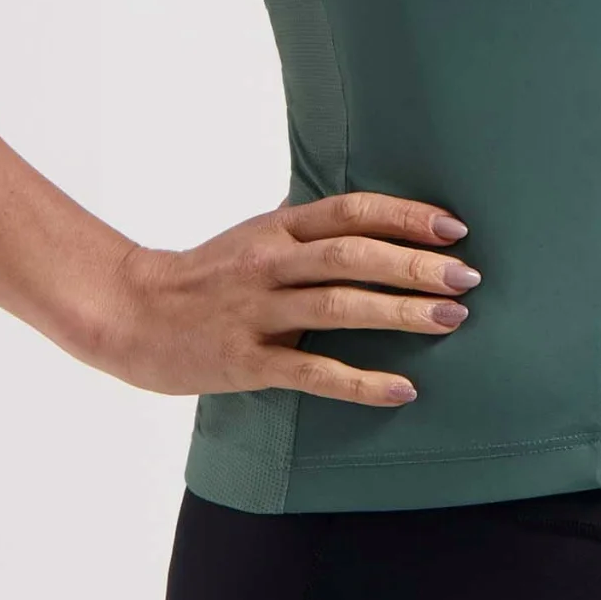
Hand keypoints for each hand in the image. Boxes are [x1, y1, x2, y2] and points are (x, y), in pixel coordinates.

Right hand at [74, 190, 480, 408]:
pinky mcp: (245, 362)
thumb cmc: (206, 275)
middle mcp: (269, 263)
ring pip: (339, 307)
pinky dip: (361, 383)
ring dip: (401, 313)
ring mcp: (256, 312)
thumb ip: (306, 224)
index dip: (404, 216)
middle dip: (415, 265)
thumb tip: (366, 209)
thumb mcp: (254, 235)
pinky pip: (312, 373)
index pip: (350, 211)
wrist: (132, 314)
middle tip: (468, 276)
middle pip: (352, 256)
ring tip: (452, 320)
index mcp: (276, 227)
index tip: (453, 227)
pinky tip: (402, 390)